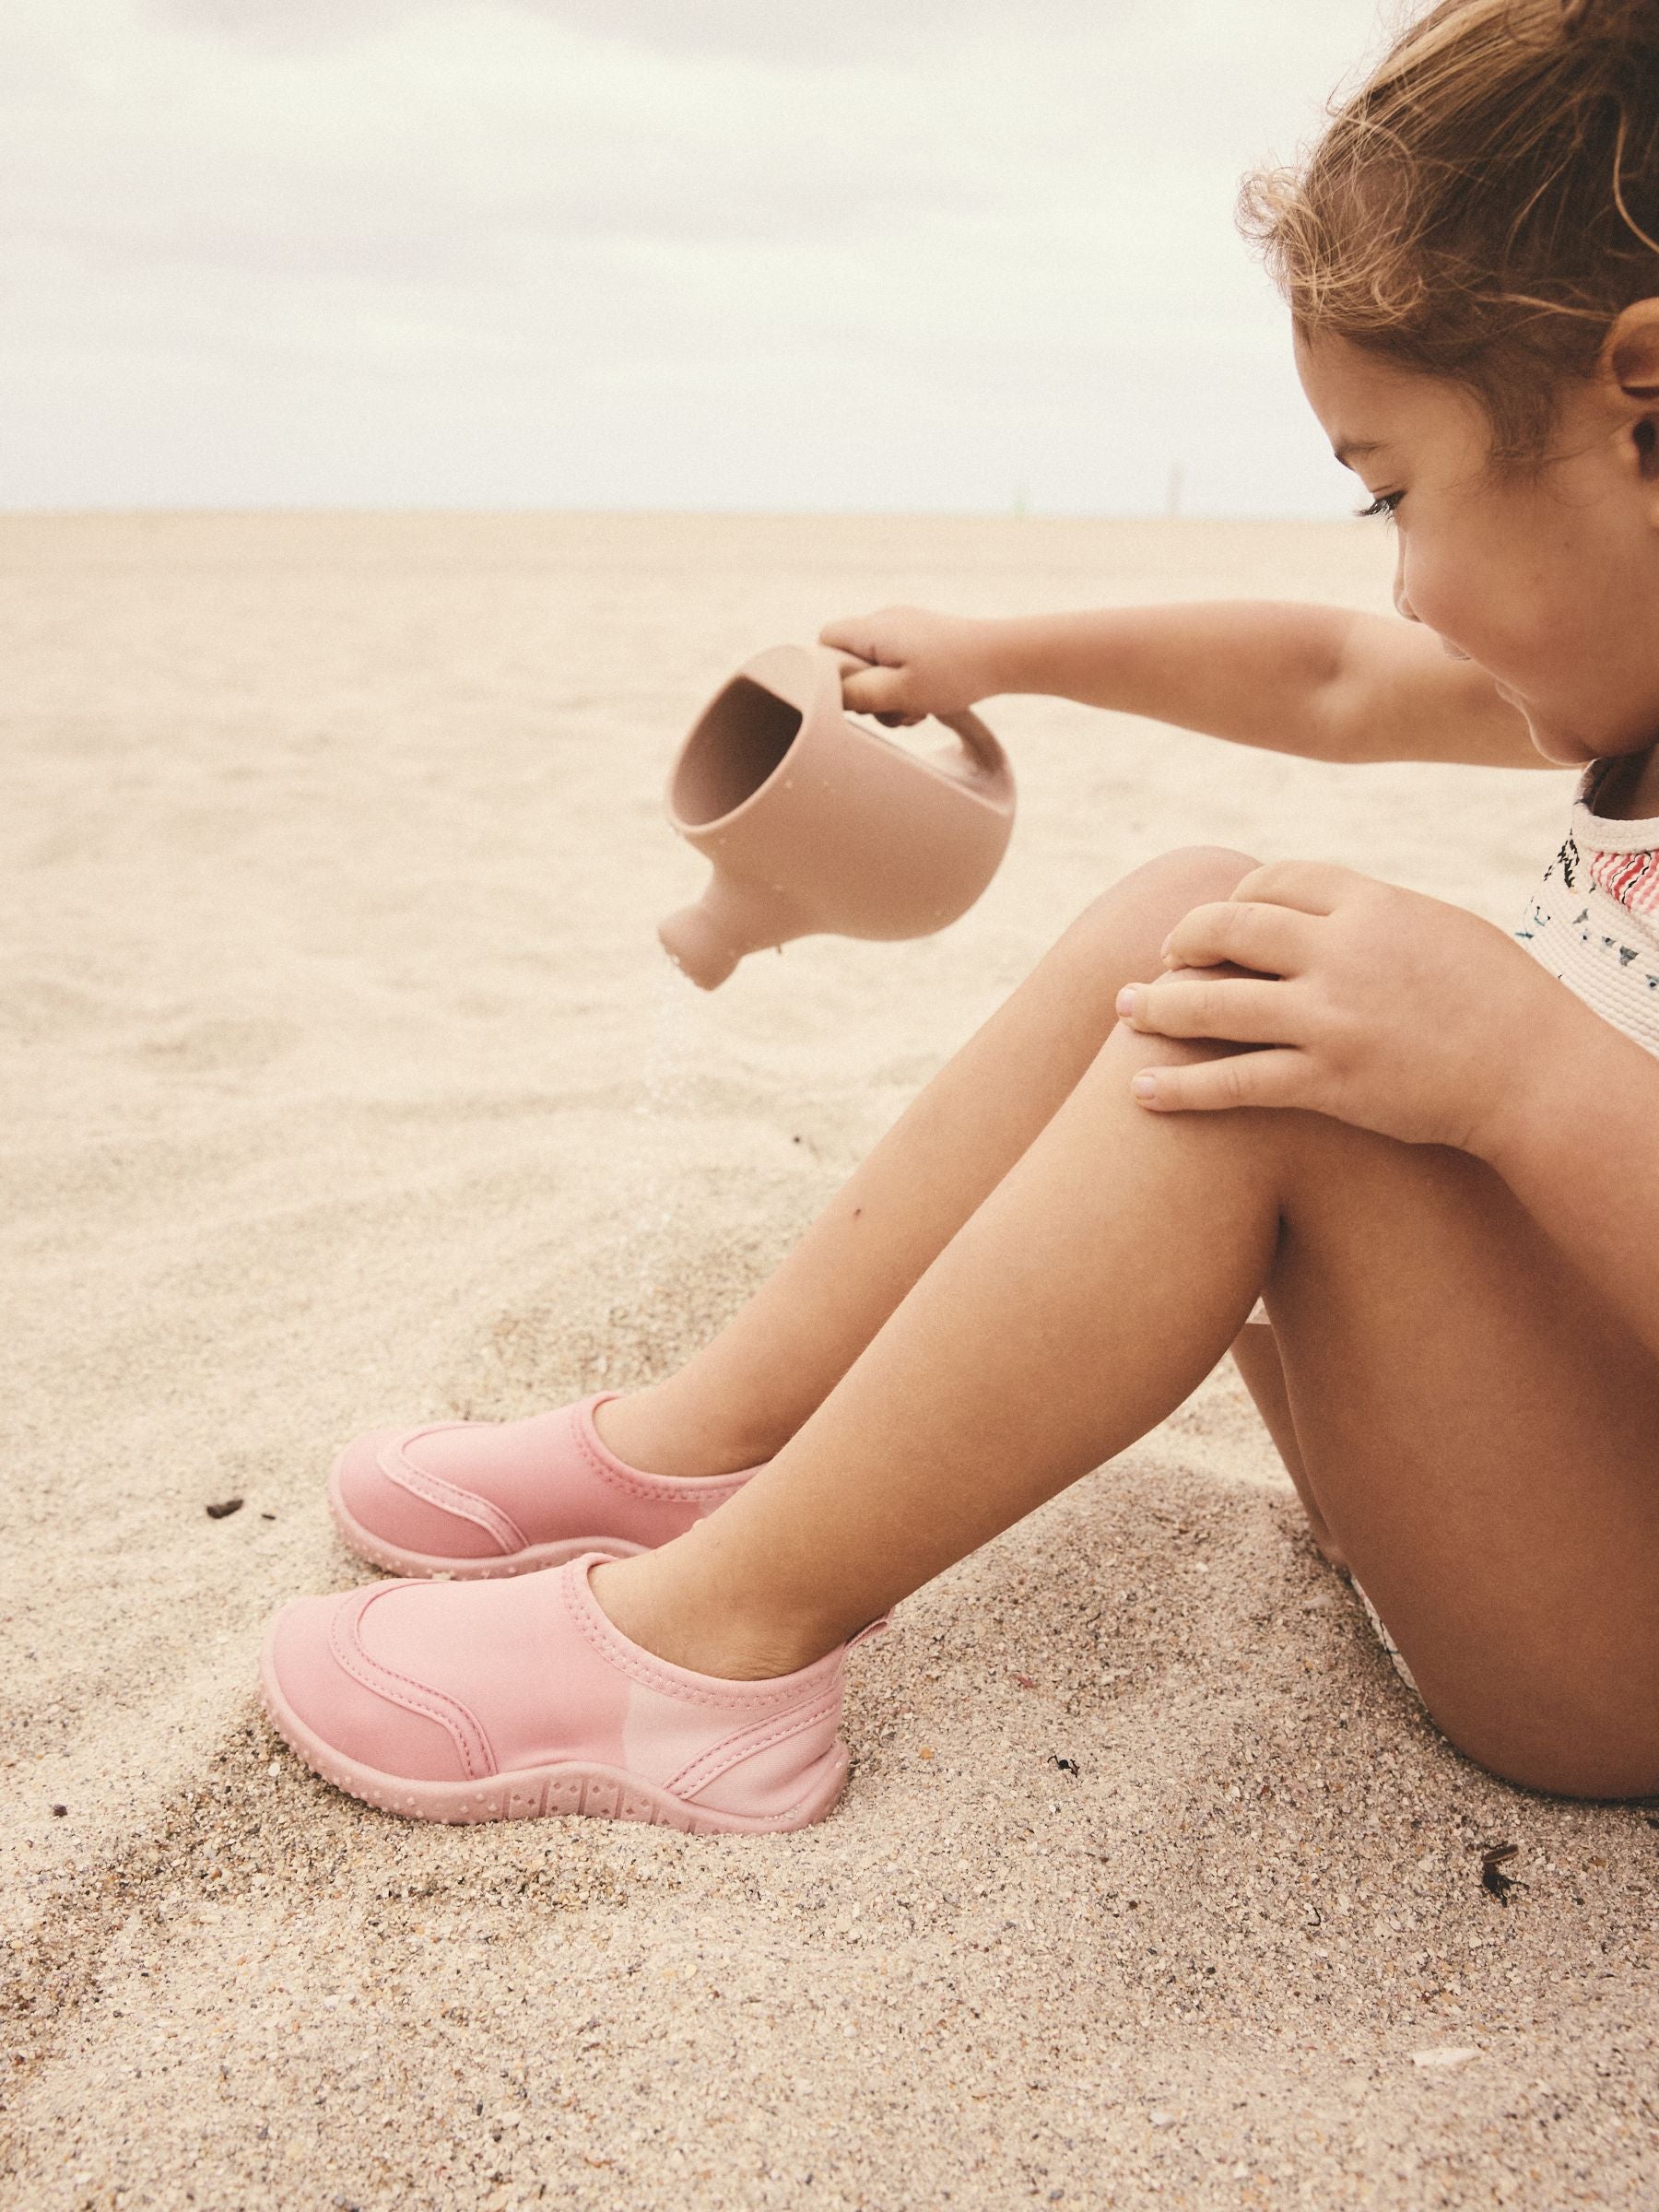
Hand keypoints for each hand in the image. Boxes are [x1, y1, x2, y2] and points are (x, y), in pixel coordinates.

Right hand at [817, 606, 1001, 725]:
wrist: (1002, 657)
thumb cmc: (953, 674)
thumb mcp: (899, 693)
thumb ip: (858, 694)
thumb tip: (828, 694)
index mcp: (874, 628)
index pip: (826, 639)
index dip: (829, 671)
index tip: (854, 695)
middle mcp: (885, 620)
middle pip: (851, 658)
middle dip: (866, 691)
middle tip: (893, 710)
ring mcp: (905, 627)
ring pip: (875, 666)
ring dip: (889, 695)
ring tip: (916, 709)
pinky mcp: (922, 638)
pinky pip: (897, 664)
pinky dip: (905, 687)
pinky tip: (927, 701)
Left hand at [1114, 860, 1565, 1155]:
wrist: (1538, 1071)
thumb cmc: (1499, 999)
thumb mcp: (1437, 928)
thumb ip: (1371, 916)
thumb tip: (1320, 908)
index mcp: (1372, 903)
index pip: (1275, 880)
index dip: (1234, 898)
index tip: (1217, 921)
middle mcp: (1343, 952)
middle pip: (1228, 928)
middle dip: (1183, 941)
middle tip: (1161, 961)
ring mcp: (1332, 1018)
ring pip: (1215, 1005)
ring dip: (1158, 1007)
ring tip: (1125, 1012)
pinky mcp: (1330, 1082)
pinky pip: (1235, 1082)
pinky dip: (1180, 1087)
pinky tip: (1139, 1090)